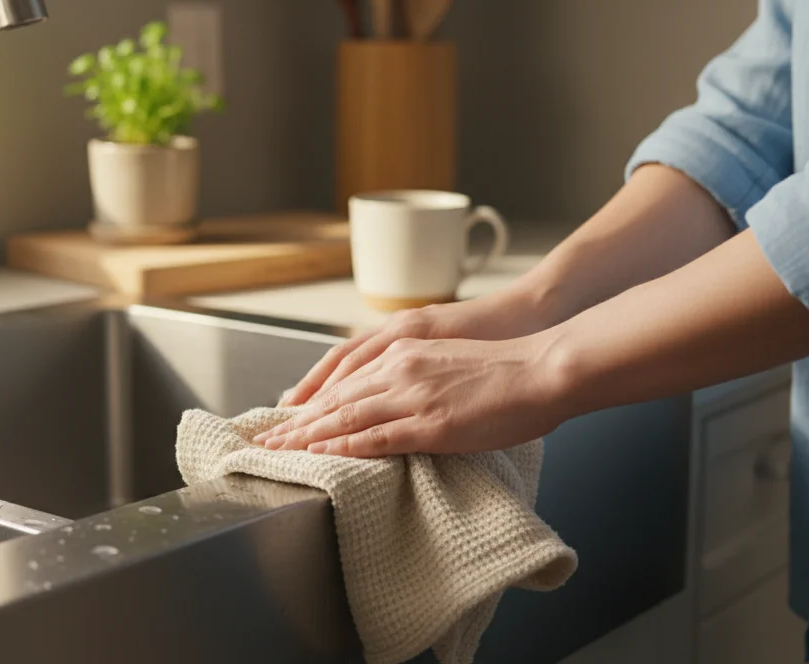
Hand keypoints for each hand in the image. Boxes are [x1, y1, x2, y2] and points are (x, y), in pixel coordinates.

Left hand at [255, 335, 572, 456]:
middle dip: (296, 422)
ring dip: (307, 437)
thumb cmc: (505, 367)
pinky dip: (343, 448)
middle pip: (334, 398)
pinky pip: (376, 438)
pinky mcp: (430, 423)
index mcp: (403, 351)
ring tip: (278, 452)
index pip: (343, 378)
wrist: (543, 367)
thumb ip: (417, 374)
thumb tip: (398, 397)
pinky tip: (321, 456)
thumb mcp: (448, 360)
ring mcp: (413, 395)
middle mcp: (400, 368)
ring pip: (345, 417)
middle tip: (265, 440)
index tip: (285, 416)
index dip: (310, 399)